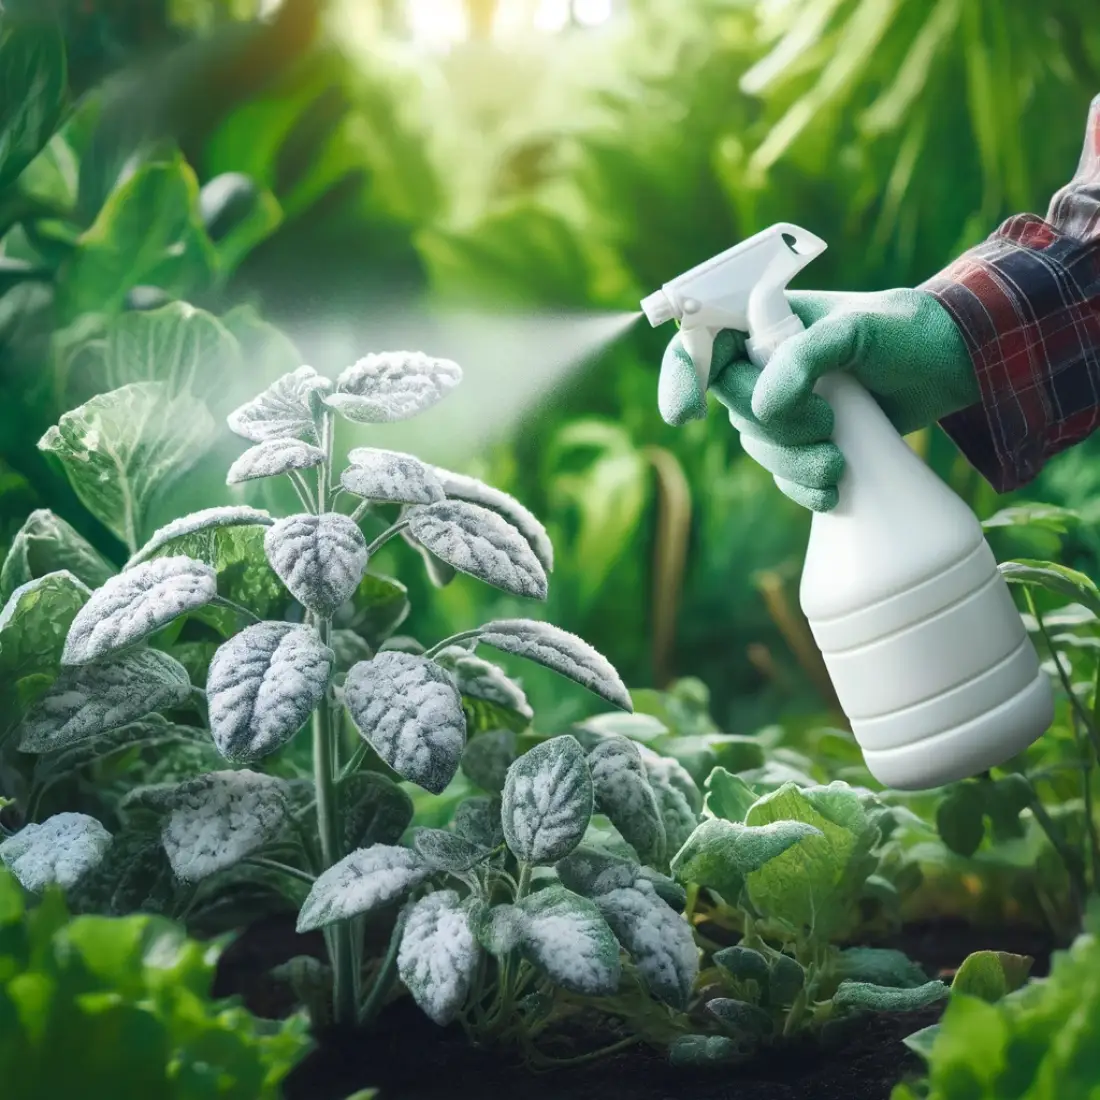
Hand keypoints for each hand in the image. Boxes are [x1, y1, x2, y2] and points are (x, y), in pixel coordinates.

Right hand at [658, 289, 978, 510]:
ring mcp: (781, 404)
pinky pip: (780, 472)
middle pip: (729, 406)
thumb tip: (764, 407)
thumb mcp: (858, 330)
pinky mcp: (803, 439)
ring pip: (756, 444)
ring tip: (839, 460)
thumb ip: (805, 357)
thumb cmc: (903, 333)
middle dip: (775, 426)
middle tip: (827, 420)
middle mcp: (761, 363)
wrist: (949, 368)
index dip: (681, 377)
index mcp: (760, 321)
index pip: (698, 344)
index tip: (686, 415)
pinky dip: (801, 485)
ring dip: (793, 461)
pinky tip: (831, 488)